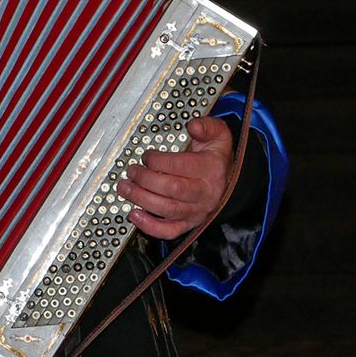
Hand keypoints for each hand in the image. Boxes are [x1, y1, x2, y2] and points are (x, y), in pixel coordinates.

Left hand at [116, 115, 232, 240]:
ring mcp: (197, 210)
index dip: (158, 161)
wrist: (230, 181)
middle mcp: (205, 192)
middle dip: (146, 179)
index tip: (146, 155)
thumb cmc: (217, 157)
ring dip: (142, 199)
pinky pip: (170, 231)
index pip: (181, 166)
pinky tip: (135, 215)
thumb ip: (207, 126)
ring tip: (124, 188)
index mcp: (211, 169)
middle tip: (131, 170)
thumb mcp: (219, 134)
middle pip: (171, 190)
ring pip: (167, 210)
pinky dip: (150, 227)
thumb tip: (193, 126)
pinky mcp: (189, 223)